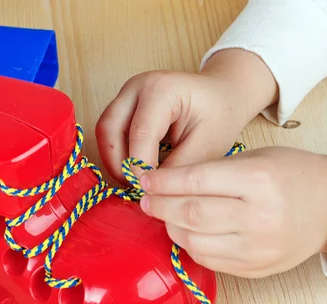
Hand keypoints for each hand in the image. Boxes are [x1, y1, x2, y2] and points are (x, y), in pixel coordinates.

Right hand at [95, 49, 278, 183]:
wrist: (221, 97)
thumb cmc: (219, 117)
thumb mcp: (207, 147)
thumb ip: (178, 170)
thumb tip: (152, 193)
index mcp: (161, 89)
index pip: (140, 133)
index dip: (139, 167)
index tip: (149, 192)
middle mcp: (137, 87)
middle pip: (109, 129)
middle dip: (118, 164)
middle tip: (137, 189)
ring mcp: (126, 95)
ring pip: (105, 132)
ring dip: (115, 161)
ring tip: (136, 182)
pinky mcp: (123, 107)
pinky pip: (110, 134)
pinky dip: (118, 155)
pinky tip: (135, 171)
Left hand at [139, 147, 326, 277]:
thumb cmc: (290, 176)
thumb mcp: (254, 159)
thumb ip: (211, 172)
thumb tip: (164, 184)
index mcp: (258, 180)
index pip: (195, 180)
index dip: (163, 181)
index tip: (144, 179)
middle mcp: (258, 217)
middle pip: (190, 213)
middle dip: (159, 206)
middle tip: (145, 199)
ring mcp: (257, 248)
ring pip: (193, 241)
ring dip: (170, 227)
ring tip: (164, 214)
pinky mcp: (255, 268)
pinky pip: (208, 259)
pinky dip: (189, 244)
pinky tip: (186, 231)